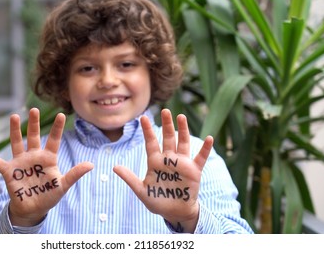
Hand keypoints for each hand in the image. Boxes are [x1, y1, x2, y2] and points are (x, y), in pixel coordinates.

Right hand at [0, 108, 93, 225]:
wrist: (33, 209)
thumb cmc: (49, 196)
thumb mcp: (63, 185)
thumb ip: (75, 174)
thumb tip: (91, 165)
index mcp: (48, 158)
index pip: (53, 140)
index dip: (57, 128)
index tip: (62, 114)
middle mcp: (33, 156)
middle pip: (33, 136)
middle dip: (33, 123)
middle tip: (34, 109)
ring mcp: (20, 162)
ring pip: (17, 143)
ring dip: (14, 130)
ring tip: (13, 116)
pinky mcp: (9, 171)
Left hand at [113, 108, 212, 232]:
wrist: (174, 212)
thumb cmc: (157, 201)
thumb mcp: (141, 190)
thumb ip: (129, 178)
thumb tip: (114, 167)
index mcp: (155, 161)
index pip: (150, 142)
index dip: (147, 130)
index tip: (143, 118)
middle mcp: (168, 159)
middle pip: (167, 137)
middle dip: (166, 124)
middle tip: (165, 110)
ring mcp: (182, 163)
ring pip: (182, 142)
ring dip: (182, 130)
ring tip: (181, 116)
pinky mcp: (194, 170)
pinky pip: (200, 157)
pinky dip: (205, 148)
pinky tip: (209, 138)